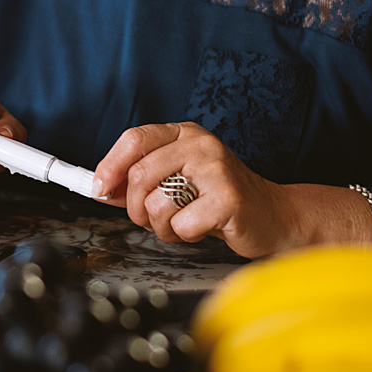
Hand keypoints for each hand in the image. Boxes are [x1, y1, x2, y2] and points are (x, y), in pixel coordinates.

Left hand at [92, 122, 295, 257]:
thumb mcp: (178, 180)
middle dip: (135, 208)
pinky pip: (180, 224)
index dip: (109, 165)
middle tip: (149, 218)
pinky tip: (203, 229)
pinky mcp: (228, 198)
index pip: (134, 138)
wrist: (273, 215)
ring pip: (156, 202)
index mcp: (185, 134)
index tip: (98, 188)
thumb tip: (100, 187)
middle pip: (139, 175)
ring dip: (161, 226)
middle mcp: (201, 145)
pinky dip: (184, 236)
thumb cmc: (220, 199)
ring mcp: (216, 169)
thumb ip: (141, 181)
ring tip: (182, 223)